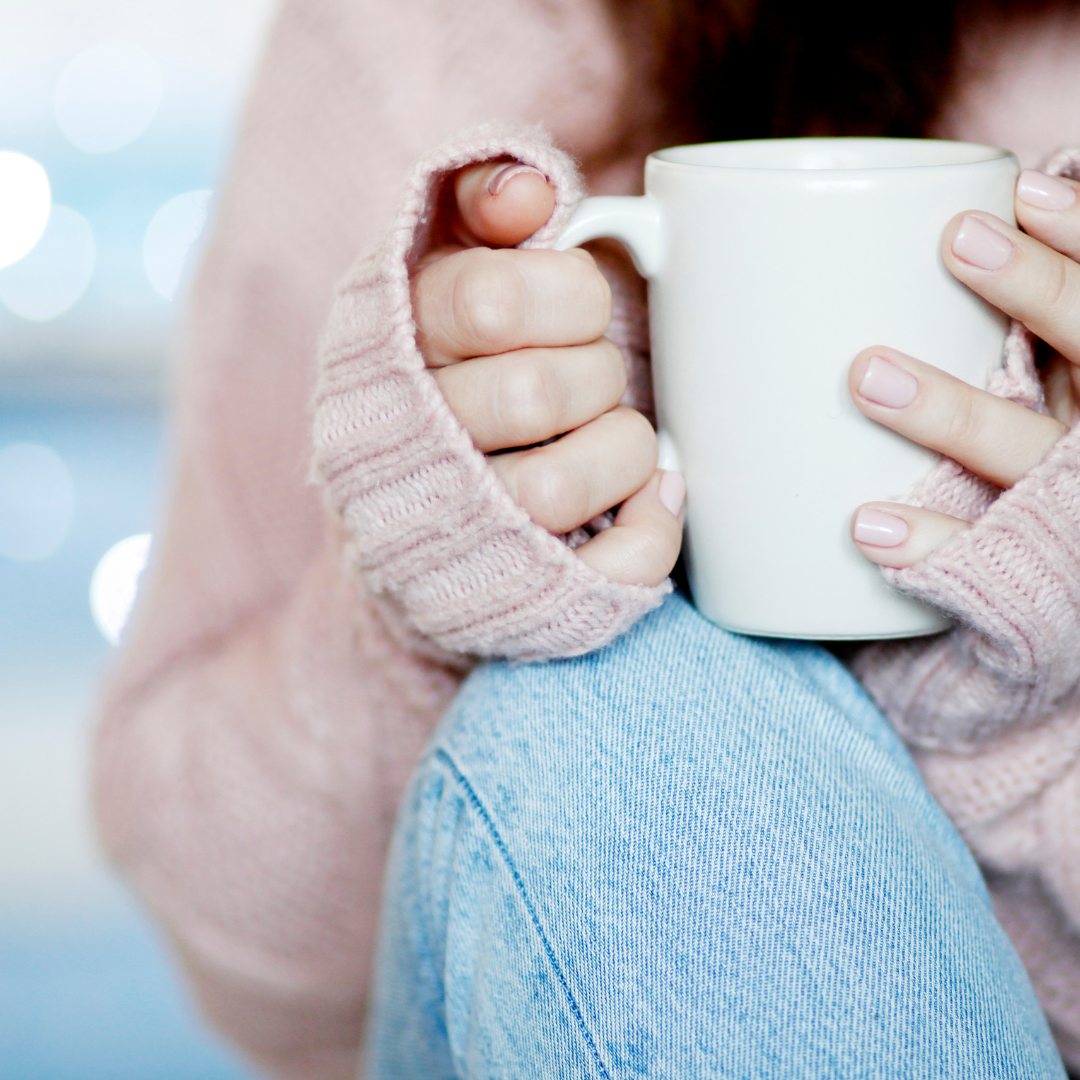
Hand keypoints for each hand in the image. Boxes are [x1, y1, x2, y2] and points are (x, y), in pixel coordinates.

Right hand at [411, 160, 683, 586]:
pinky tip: (649, 497)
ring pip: (560, 487)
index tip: (578, 306)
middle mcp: (412, 445)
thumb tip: (533, 190)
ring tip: (610, 437)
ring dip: (622, 449)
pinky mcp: (515, 594)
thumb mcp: (445, 262)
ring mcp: (460, 531)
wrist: (409, 506)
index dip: (568, 296)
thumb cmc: (452, 367)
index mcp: (393, 348)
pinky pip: (610, 569)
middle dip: (596, 373)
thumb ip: (480, 201)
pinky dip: (653, 528)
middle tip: (591, 377)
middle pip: (537, 393)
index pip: (491, 298)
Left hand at [850, 168, 1079, 568]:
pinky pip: (981, 562)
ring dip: (951, 412)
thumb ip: (1002, 345)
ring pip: (1025, 452)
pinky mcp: (1027, 580)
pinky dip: (928, 543)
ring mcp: (1064, 513)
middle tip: (957, 241)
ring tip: (868, 374)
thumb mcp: (1041, 400)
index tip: (1022, 188)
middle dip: (1036, 290)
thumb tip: (921, 236)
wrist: (1040, 586)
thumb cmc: (1020, 467)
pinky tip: (869, 525)